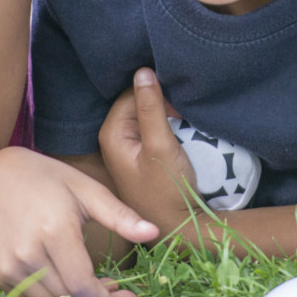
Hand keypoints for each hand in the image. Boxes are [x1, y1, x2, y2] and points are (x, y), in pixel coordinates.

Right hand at [0, 147, 158, 296]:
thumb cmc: (50, 181)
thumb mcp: (88, 191)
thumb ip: (120, 215)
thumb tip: (154, 232)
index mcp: (54, 231)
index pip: (83, 285)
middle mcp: (27, 252)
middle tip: (118, 291)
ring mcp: (8, 266)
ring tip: (96, 285)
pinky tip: (69, 282)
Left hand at [98, 69, 199, 234]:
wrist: (179, 227)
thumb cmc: (167, 189)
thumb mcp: (160, 145)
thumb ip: (151, 108)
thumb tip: (143, 70)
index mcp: (111, 133)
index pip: (131, 93)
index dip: (156, 92)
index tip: (179, 103)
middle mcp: (114, 138)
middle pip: (137, 102)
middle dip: (159, 100)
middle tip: (183, 110)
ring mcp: (128, 148)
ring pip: (147, 115)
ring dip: (165, 113)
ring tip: (184, 118)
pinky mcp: (141, 156)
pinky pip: (151, 129)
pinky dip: (165, 125)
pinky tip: (180, 130)